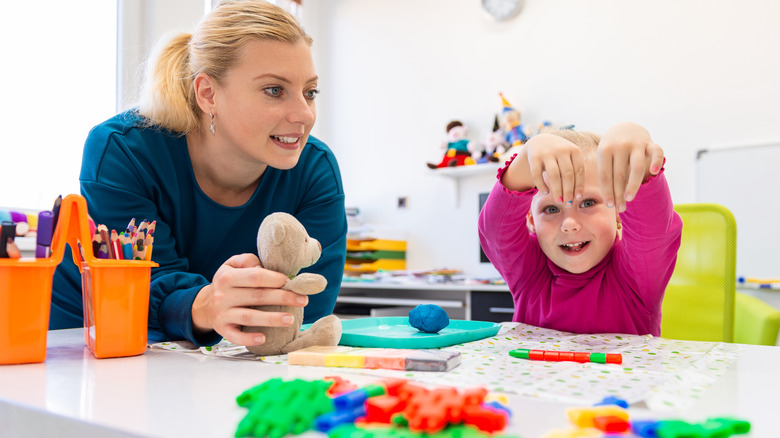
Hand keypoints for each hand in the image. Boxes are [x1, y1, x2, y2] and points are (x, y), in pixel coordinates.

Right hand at [191, 253, 307, 345]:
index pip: (255, 277)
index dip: (274, 279)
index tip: (290, 282)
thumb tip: (265, 268)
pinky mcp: (223, 330)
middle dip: (282, 298)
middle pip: (257, 296)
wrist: (204, 305)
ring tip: (290, 319)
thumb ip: (248, 261)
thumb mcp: (232, 265)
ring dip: (271, 319)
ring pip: (249, 317)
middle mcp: (223, 296)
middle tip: (302, 300)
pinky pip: (236, 336)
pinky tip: (264, 338)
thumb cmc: (227, 283)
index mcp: (226, 277)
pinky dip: (249, 338)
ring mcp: (222, 314)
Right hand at [524, 133, 586, 204]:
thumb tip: (578, 196)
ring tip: (559, 201)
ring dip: (557, 190)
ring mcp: (547, 152)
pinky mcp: (534, 156)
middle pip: (567, 174)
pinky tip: (546, 192)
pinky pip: (537, 174)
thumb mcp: (571, 157)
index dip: (579, 186)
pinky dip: (542, 185)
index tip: (578, 198)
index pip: (579, 171)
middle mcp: (561, 149)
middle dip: (568, 191)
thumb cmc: (560, 156)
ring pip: (554, 175)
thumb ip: (576, 171)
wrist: (540, 141)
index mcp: (574, 150)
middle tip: (568, 204)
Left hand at [597, 122, 664, 211]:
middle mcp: (620, 146)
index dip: (608, 192)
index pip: (605, 175)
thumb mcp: (604, 159)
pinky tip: (654, 172)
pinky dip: (656, 161)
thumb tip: (610, 202)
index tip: (609, 205)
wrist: (624, 129)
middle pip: (620, 174)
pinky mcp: (650, 143)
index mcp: (605, 150)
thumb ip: (607, 176)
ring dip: (633, 184)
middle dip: (620, 193)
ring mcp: (636, 144)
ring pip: (636, 167)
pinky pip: (656, 152)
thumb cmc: (612, 151)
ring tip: (630, 198)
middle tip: (620, 208)